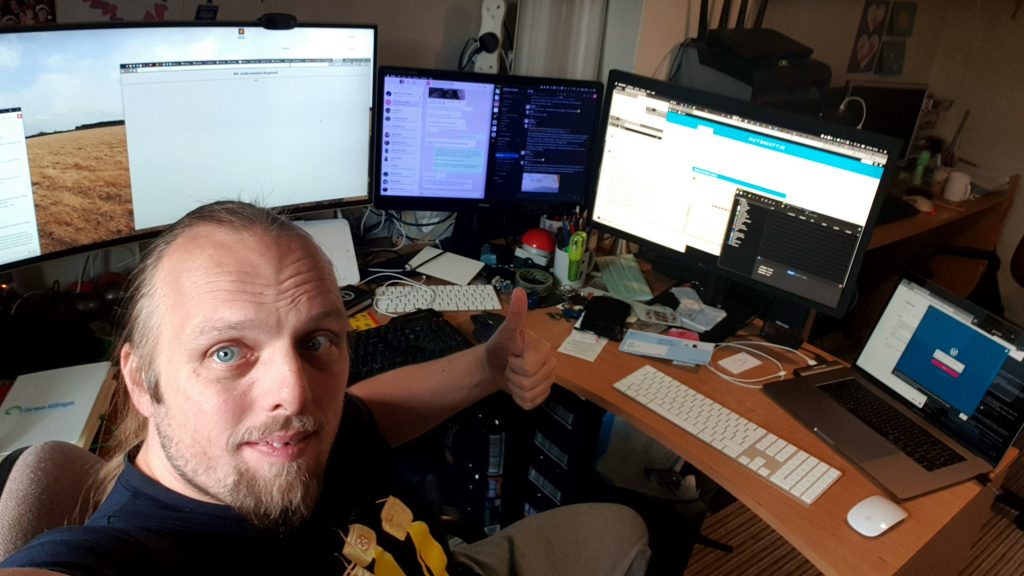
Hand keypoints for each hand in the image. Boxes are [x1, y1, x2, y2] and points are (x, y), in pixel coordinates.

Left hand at [484, 287, 555, 408]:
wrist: (494, 365)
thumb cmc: (500, 347)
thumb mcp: (505, 331)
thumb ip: (515, 314)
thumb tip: (519, 291)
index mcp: (544, 348)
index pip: (529, 367)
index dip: (515, 364)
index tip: (513, 355)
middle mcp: (551, 363)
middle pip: (530, 383)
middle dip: (514, 376)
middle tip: (511, 365)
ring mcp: (548, 380)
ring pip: (530, 395)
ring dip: (515, 387)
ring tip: (513, 375)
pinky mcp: (543, 394)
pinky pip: (531, 403)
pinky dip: (519, 398)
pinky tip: (517, 386)